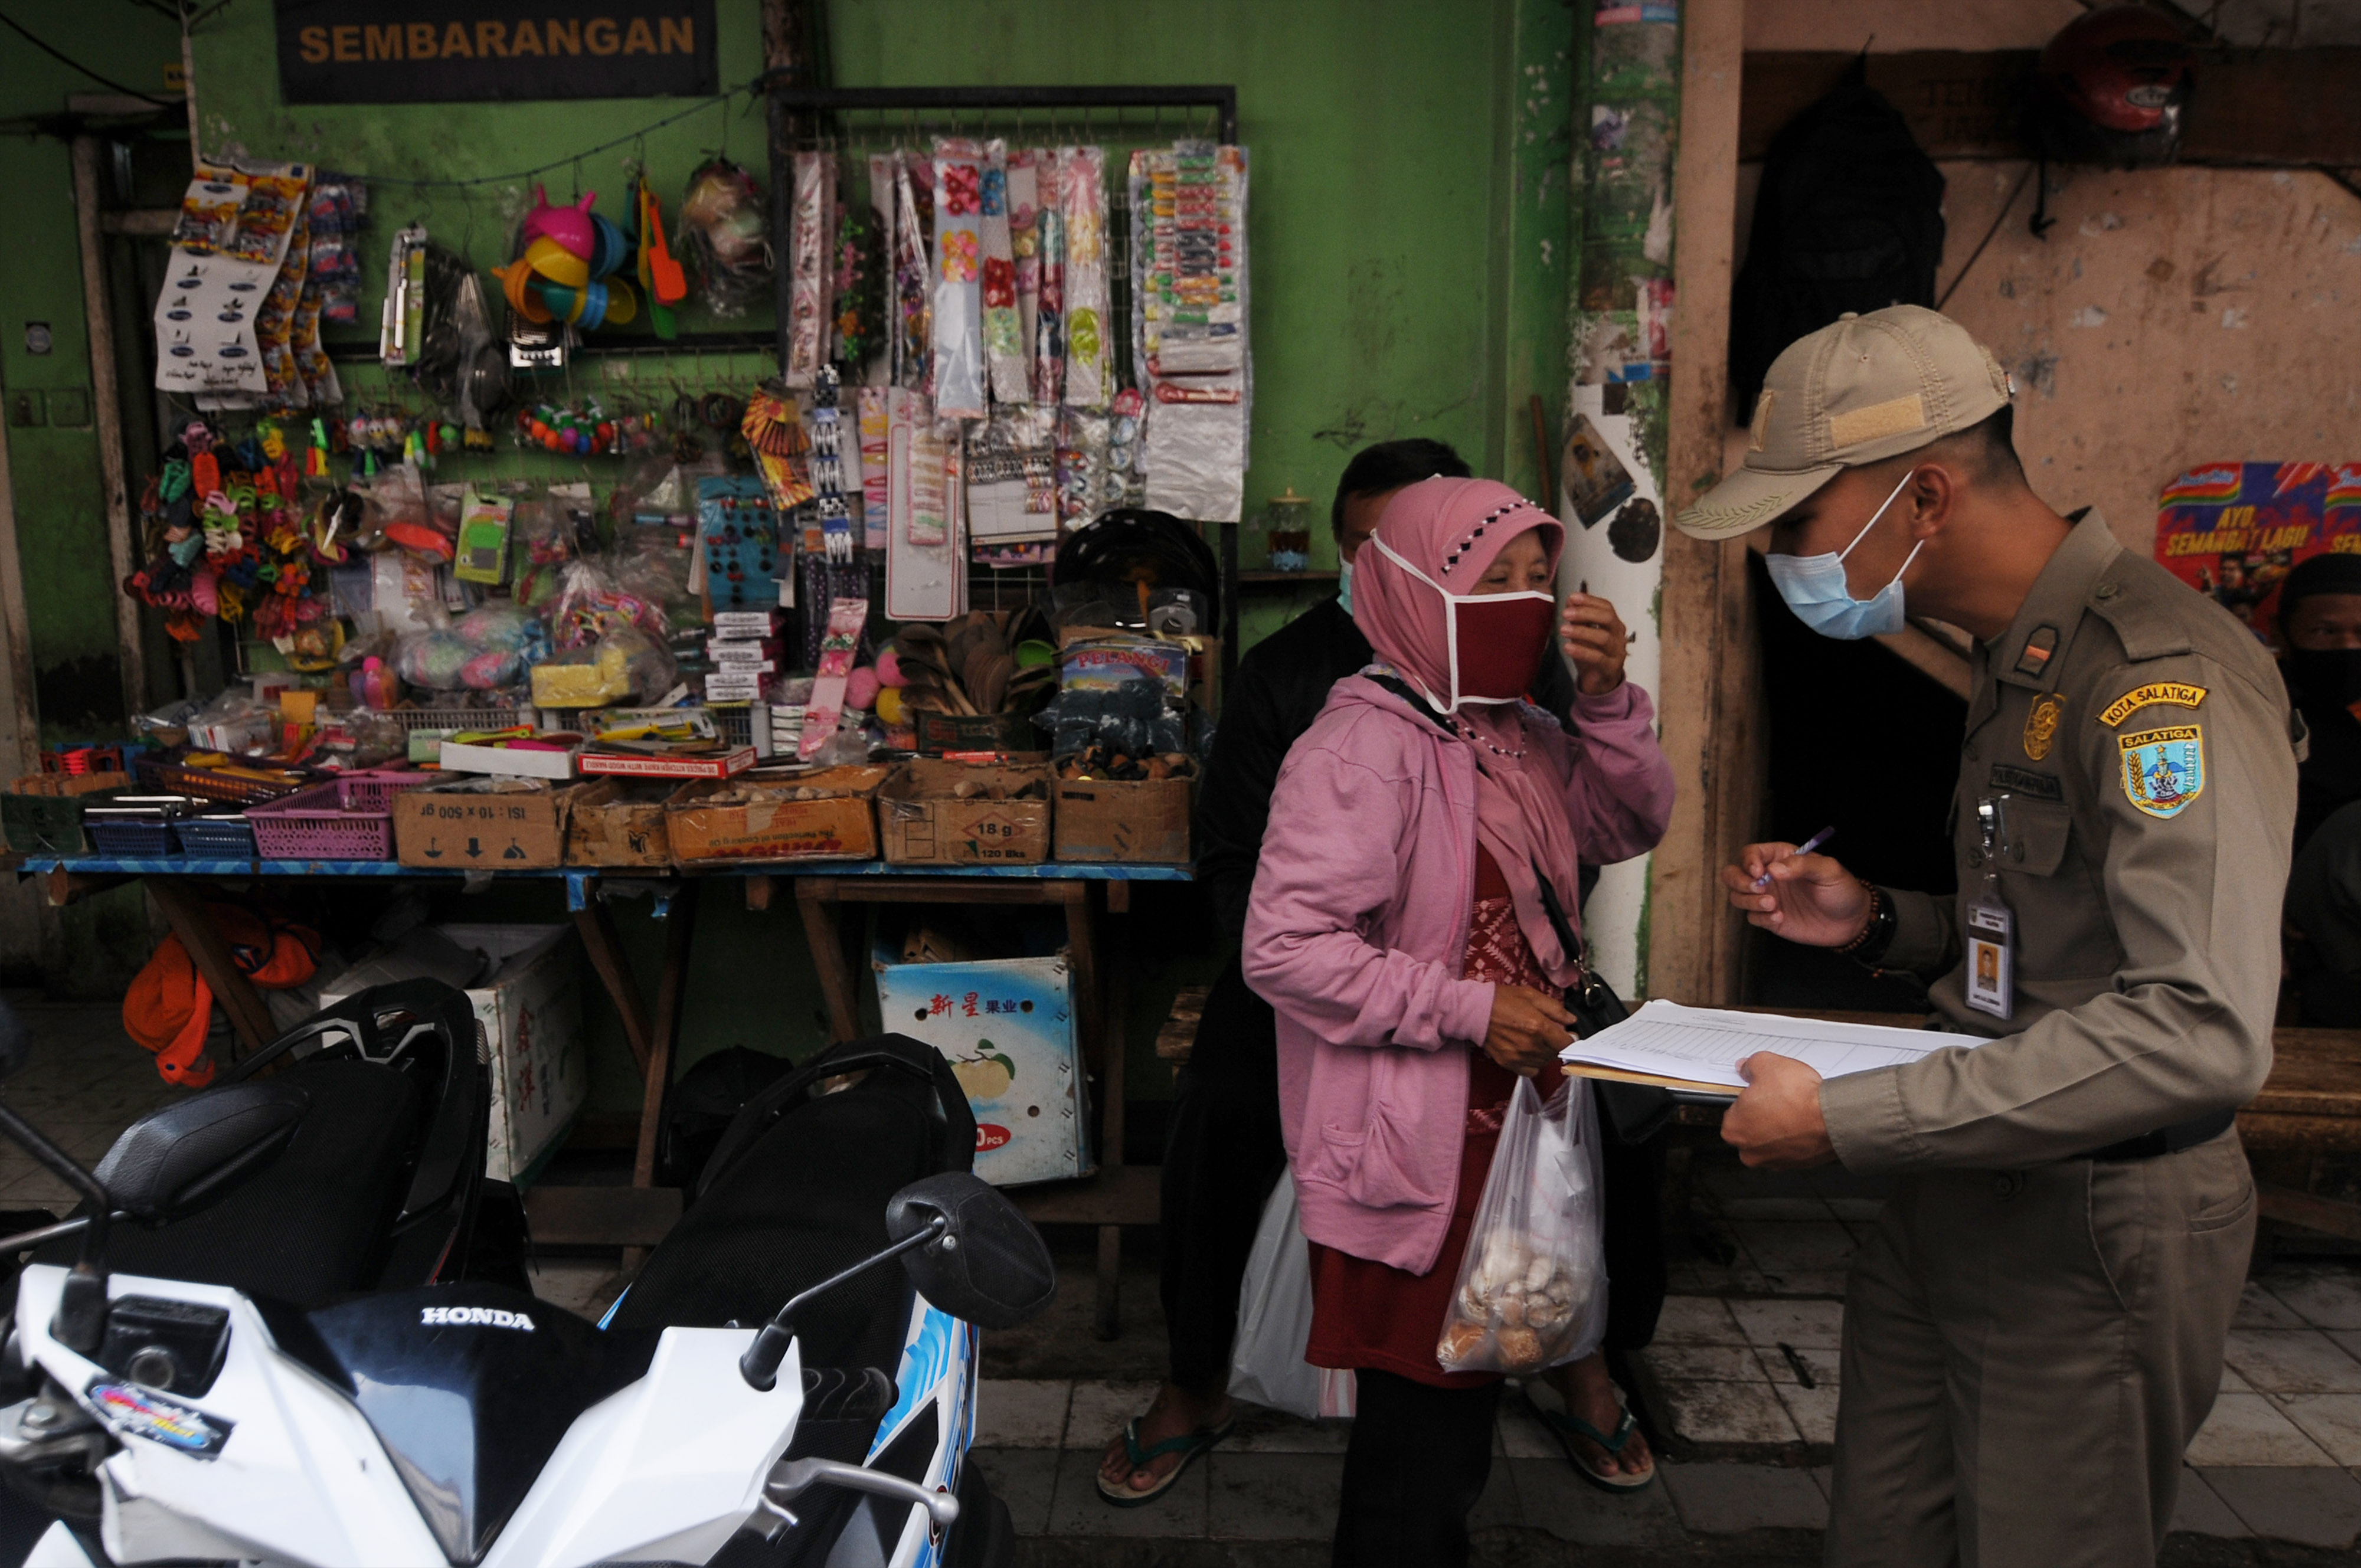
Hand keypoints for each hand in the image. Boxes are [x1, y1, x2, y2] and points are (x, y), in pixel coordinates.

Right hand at [1484, 986, 1573, 1077]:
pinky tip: (1527, 1052)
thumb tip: (1571, 1020)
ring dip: (1545, 1053)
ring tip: (1535, 1041)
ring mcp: (1519, 1056)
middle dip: (1555, 1044)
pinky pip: (1531, 1071)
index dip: (1569, 1039)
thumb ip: (1555, 1008)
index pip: (1566, 1044)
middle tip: (1546, 1033)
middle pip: (1556, 1053)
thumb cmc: (1502, 1000)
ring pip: (1545, 1062)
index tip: (1566, 1034)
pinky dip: (1533, 1064)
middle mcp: (1531, 1045)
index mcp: (1539, 1027)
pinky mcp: (1509, 1063)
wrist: (1475, 1011)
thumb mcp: (1531, 995)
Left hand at [1559, 595, 1628, 695]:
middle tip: (1566, 613)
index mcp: (1614, 624)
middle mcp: (1619, 636)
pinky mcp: (1611, 668)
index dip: (1590, 600)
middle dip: (1586, 613)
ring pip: (1603, 638)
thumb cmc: (1592, 654)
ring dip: (1582, 632)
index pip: (1606, 607)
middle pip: (1608, 618)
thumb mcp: (1583, 633)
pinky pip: (1598, 658)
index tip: (1572, 597)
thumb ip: (1579, 618)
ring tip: (1563, 630)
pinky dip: (1582, 651)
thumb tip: (1571, 600)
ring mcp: (1617, 652)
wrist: (1599, 682)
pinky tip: (1568, 647)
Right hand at [1721, 843, 1872, 947]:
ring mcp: (1768, 898)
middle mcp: (1769, 877)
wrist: (1852, 922)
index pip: (1751, 853)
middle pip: (1733, 874)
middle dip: (1739, 882)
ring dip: (1749, 901)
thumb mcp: (1829, 870)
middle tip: (1758, 889)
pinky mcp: (1770, 919)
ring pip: (1738, 897)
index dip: (1748, 861)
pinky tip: (1780, 918)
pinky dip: (1761, 918)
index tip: (1758, 873)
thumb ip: (1801, 865)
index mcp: (1780, 857)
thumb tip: (1772, 870)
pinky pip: (1752, 917)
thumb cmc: (1842, 890)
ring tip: (1774, 906)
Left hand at [1722, 1052, 1835, 1168]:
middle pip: (1751, 1128)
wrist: (1832, 1118)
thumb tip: (1745, 1068)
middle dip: (1762, 1114)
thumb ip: (1750, 1066)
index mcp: (1733, 1129)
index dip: (1748, 1098)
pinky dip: (1794, 1138)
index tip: (1759, 1092)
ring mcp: (1773, 1161)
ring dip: (1779, 1127)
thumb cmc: (1798, 1097)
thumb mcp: (1766, 1064)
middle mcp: (1749, 1151)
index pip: (1733, 1111)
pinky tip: (1803, 1123)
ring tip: (1793, 1110)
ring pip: (1770, 1140)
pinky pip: (1790, 1148)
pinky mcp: (1795, 1165)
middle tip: (1778, 1099)